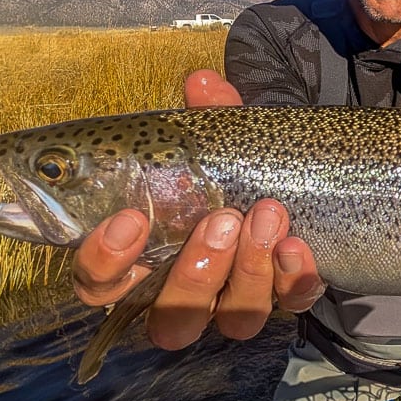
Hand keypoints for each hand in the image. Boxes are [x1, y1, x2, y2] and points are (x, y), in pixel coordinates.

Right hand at [70, 69, 324, 349]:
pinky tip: (299, 245)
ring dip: (250, 268)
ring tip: (268, 214)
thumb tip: (202, 81)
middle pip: (172, 319)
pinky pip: (290, 305)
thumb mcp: (221, 142)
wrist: (300, 184)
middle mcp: (185, 294)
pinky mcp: (286, 300)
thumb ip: (210, 118)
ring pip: (231, 319)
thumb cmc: (235, 169)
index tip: (128, 220)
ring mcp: (236, 303)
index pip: (99, 286)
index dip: (105, 263)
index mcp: (146, 260)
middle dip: (198, 270)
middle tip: (222, 218)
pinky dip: (295, 279)